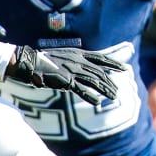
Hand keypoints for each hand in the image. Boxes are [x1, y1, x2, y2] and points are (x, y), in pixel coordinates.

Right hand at [5, 46, 122, 106]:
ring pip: (94, 81)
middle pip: (100, 72)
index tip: (125, 68)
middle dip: (110, 82)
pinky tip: (97, 102)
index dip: (114, 63)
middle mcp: (78, 61)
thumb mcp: (65, 56)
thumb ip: (77, 61)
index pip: (101, 58)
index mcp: (79, 53)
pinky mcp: (65, 80)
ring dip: (105, 89)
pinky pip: (81, 90)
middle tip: (117, 91)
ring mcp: (72, 70)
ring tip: (113, 97)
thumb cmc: (46, 60)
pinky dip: (90, 96)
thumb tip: (87, 68)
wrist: (30, 62)